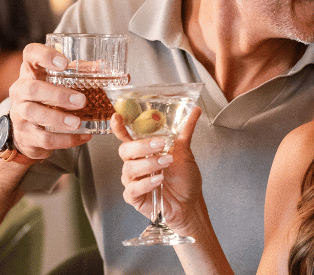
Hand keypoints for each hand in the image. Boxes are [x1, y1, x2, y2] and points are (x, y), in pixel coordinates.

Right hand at [6, 42, 92, 159]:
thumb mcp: (57, 82)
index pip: (30, 54)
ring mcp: (19, 114)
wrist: (25, 131)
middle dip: (57, 95)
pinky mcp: (25, 135)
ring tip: (77, 122)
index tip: (64, 63)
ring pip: (33, 113)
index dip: (45, 55)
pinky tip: (83, 137)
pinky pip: (43, 138)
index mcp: (31, 72)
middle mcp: (21, 91)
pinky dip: (65, 139)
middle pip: (32, 89)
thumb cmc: (46, 99)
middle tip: (81, 100)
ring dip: (57, 118)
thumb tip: (102, 66)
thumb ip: (77, 73)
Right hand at [112, 107, 203, 234]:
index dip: (119, 127)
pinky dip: (146, 183)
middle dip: (142, 146)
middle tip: (160, 146)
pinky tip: (158, 181)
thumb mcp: (185, 150)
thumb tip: (196, 110)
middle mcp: (135, 163)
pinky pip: (132, 188)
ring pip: (129, 168)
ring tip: (167, 164)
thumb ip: (185, 130)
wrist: (190, 203)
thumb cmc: (185, 178)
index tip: (117, 117)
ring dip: (149, 164)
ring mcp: (133, 180)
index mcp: (143, 150)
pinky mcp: (133, 196)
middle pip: (125, 150)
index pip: (125, 136)